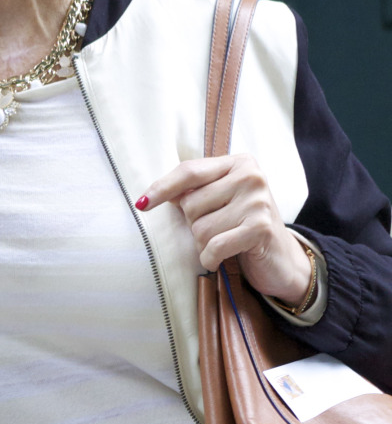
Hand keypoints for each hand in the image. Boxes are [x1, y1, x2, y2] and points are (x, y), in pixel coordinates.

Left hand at [138, 154, 312, 305]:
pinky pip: (214, 246)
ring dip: (204, 244)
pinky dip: (211, 258)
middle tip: (219, 231)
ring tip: (225, 242)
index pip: (189, 171)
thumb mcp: (221, 203)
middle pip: (191, 204)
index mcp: (239, 163)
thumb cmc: (243, 228)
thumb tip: (151, 195)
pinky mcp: (260, 227)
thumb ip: (195, 193)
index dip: (162, 187)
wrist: (283, 260)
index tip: (142, 203)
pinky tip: (223, 257)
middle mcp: (250, 176)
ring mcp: (257, 200)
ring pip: (200, 228)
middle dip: (196, 225)